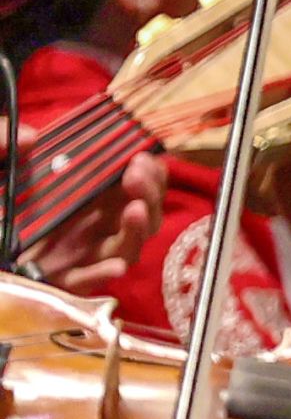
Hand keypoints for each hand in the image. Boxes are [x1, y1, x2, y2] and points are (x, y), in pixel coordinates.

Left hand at [35, 151, 166, 295]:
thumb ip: (1, 140)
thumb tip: (30, 137)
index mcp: (83, 194)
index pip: (132, 183)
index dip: (148, 171)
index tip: (143, 154)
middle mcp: (89, 222)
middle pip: (140, 214)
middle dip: (149, 193)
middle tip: (137, 174)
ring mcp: (77, 253)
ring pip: (125, 248)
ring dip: (138, 230)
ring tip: (135, 210)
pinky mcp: (58, 278)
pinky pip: (87, 281)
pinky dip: (102, 275)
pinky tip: (115, 267)